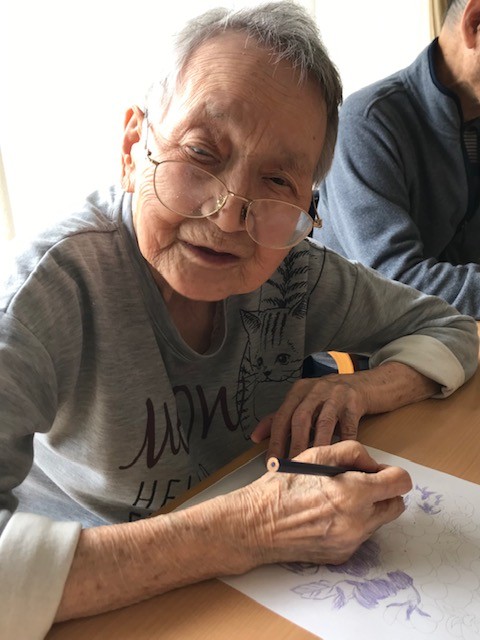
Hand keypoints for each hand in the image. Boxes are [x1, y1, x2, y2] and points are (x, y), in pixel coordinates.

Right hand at [238, 441, 410, 567]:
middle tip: (361, 484)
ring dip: (367, 509)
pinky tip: (327, 517)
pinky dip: (351, 525)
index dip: (392, 474)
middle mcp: (358, 522)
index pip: (400, 484)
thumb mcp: (316, 454)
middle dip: (384, 492)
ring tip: (337, 499)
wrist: (257, 525)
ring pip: (378, 522)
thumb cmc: (282, 487)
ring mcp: (351, 542)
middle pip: (396, 506)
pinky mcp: (342, 555)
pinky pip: (360, 537)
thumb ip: (353, 452)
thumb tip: (373, 465)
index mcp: (354, 493)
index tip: (379, 472)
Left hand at [251, 363, 438, 457]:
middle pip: (300, 419)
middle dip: (294, 446)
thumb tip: (255, 437)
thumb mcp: (305, 402)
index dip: (275, 440)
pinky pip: (349, 427)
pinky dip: (345, 444)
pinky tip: (342, 459)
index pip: (282, 416)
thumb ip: (280, 418)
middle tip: (292, 469)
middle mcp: (315, 389)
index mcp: (299, 391)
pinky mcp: (355, 402)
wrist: (368, 384)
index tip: (272, 462)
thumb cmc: (332, 398)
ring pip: (324, 423)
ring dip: (318, 447)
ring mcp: (337, 394)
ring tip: (315, 467)